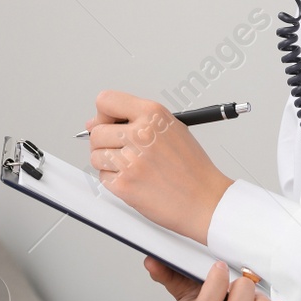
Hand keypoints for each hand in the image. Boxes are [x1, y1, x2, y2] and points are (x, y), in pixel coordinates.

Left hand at [85, 90, 233, 243]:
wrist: (205, 200)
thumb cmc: (192, 168)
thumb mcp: (171, 128)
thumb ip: (136, 120)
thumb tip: (95, 122)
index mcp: (153, 115)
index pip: (106, 100)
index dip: (102, 114)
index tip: (105, 123)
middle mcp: (141, 134)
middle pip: (96, 132)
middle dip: (105, 143)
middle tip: (124, 152)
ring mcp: (131, 160)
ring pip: (96, 155)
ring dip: (108, 163)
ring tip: (133, 167)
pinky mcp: (124, 184)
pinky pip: (103, 177)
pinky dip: (115, 181)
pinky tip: (135, 180)